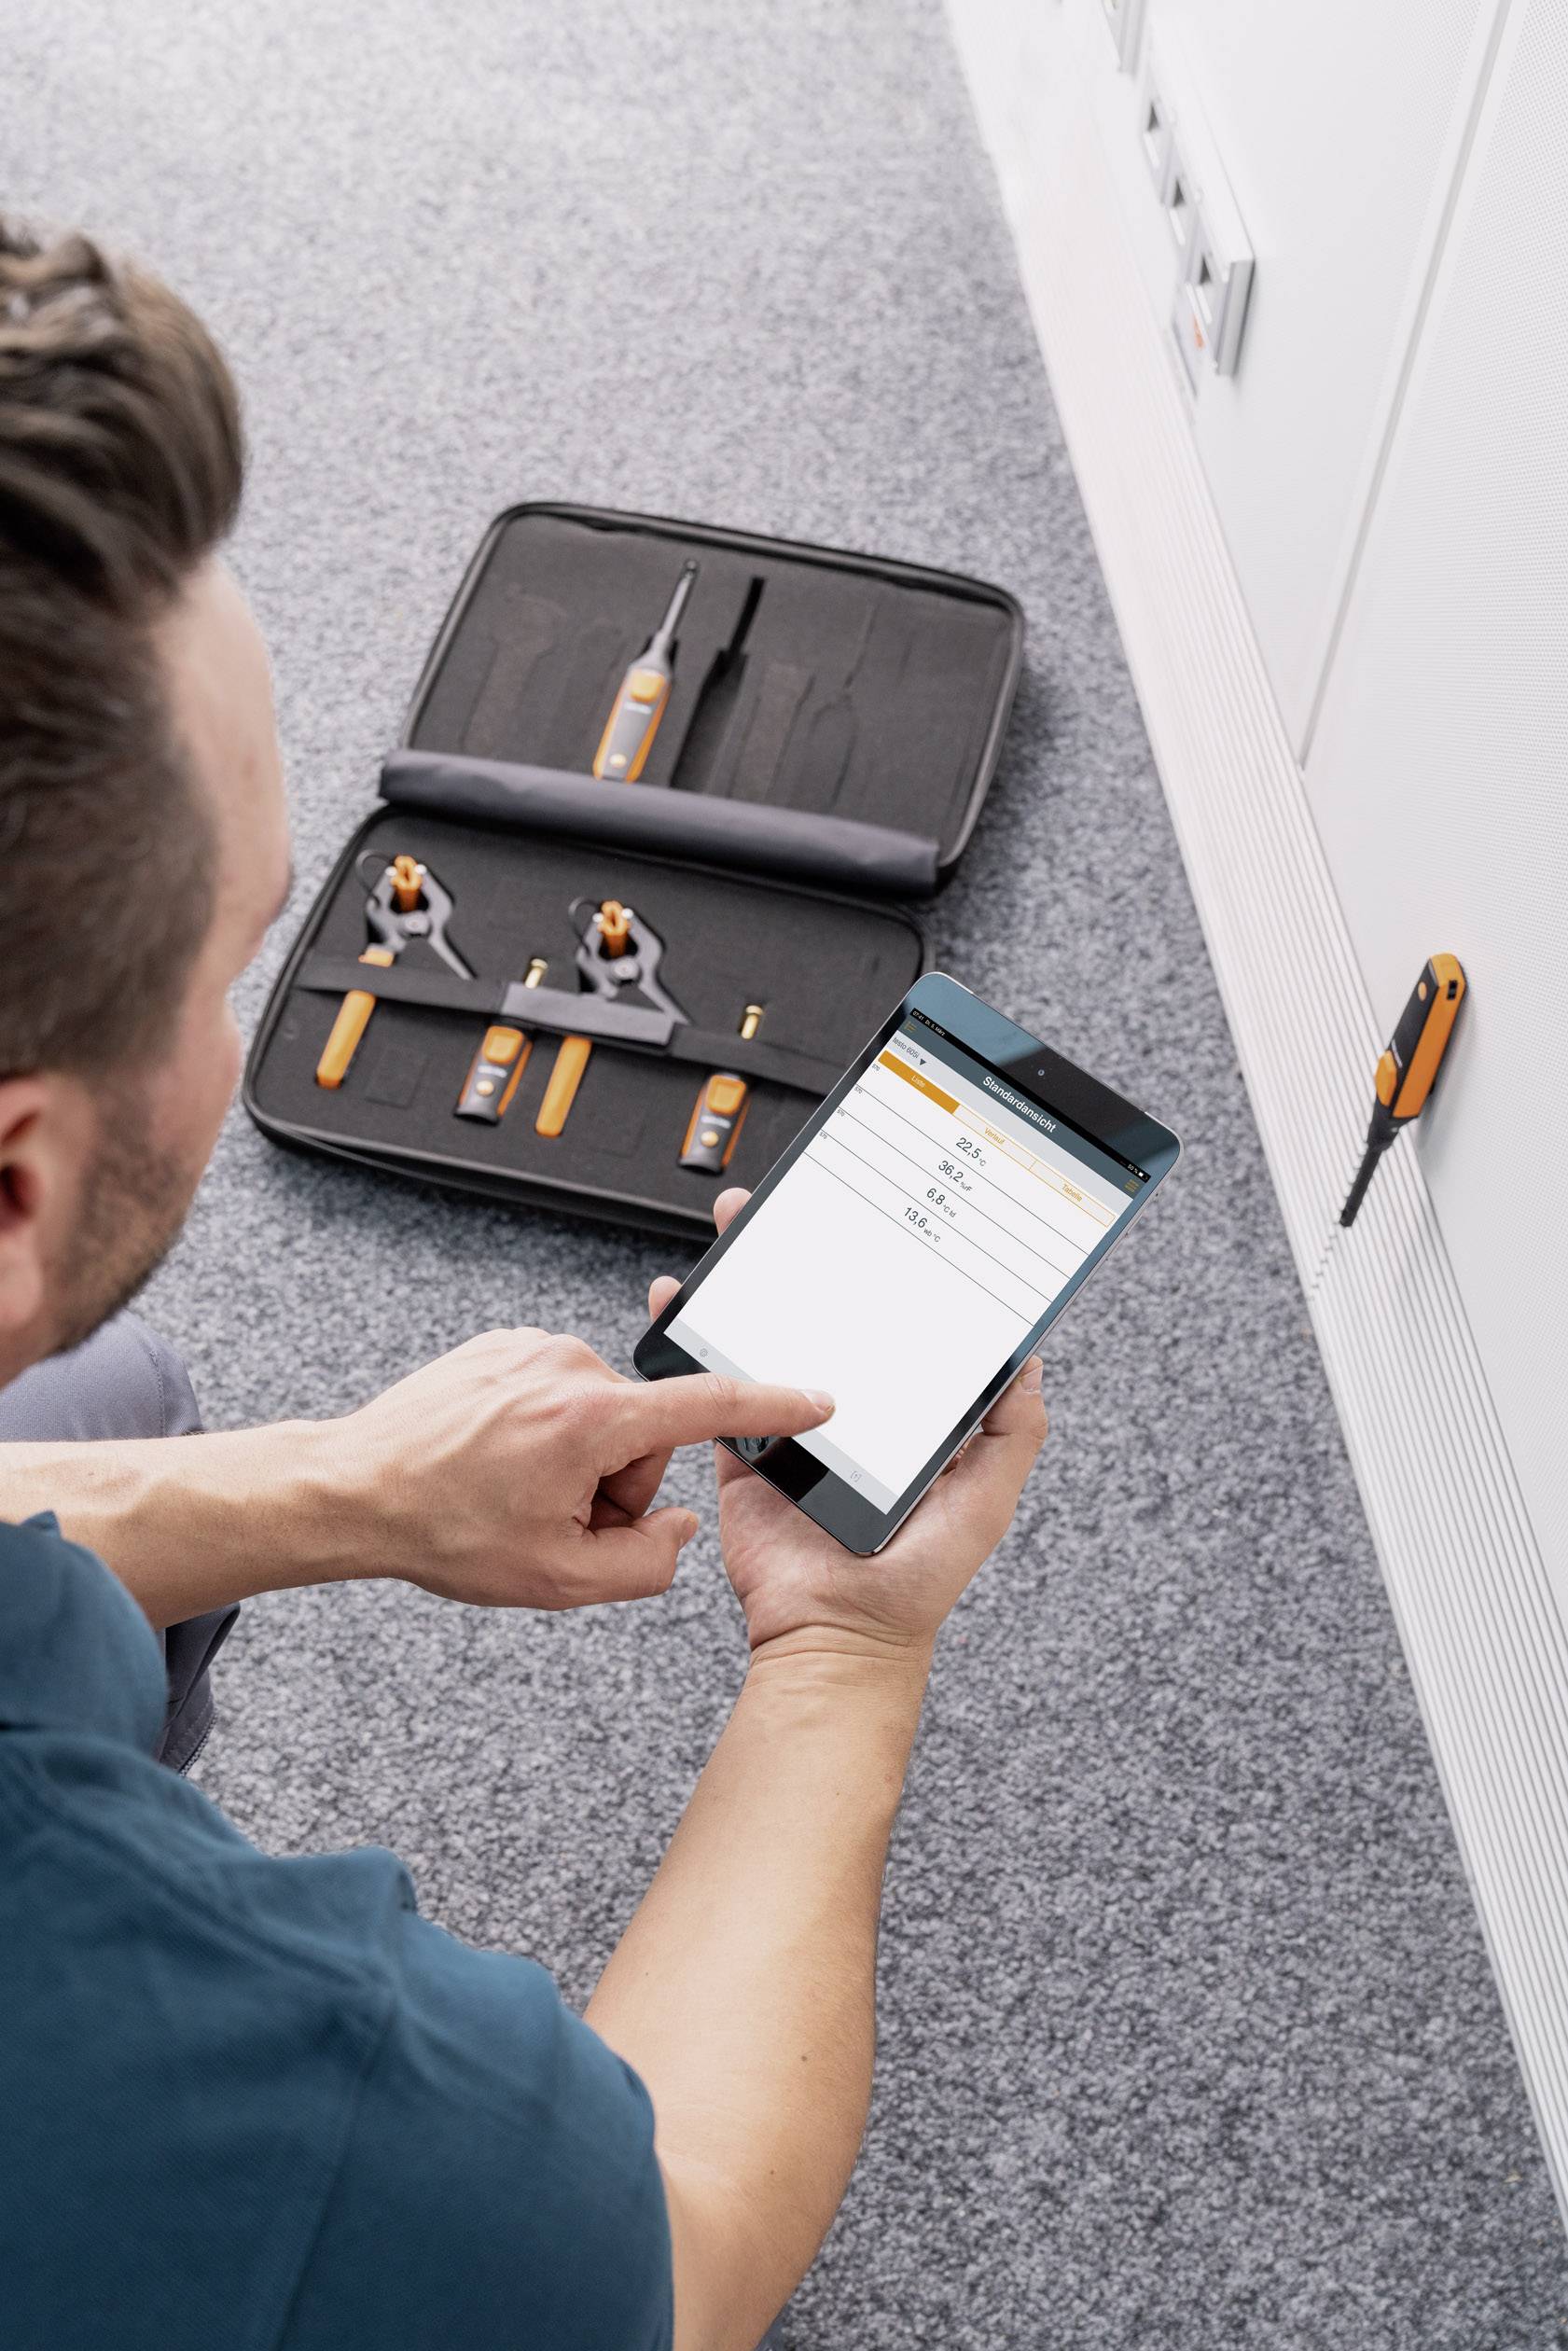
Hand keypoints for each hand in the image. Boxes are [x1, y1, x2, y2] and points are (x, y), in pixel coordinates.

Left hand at [331, 1327, 835, 1610]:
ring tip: (516, 1494)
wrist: (353, 1488)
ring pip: (603, 1417)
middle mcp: (567, 1366)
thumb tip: (675, 1528)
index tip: (817, 1400)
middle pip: (646, 1433)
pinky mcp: (505, 1345)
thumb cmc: (442, 1531)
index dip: (773, 1406)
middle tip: (557, 1522)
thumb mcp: (558, 1581)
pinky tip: (497, 1465)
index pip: (708, 1405)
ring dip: (580, 1462)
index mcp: (590, 1418)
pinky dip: (547, 1435)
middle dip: (618, 1485)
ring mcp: (532, 1348)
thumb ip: (646, 1565)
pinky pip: (561, 1394)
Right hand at [647, 1191, 1046, 1660]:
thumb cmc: (917, 1580)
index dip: (883, 1272)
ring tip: (733, 1232)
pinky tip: (683, 1301)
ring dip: (744, 1285)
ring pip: (764, 1339)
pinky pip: (714, 1391)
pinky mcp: (741, 1452)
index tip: (873, 1222)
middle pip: (823, 1316)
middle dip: (803, 1256)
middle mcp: (845, 1411)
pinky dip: (695, 1346)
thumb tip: (1030, 1361)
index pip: (894, 1326)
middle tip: (787, 1206)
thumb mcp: (986, 1499)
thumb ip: (1013, 1433)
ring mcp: (790, 1427)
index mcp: (902, 1415)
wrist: (837, 1634)